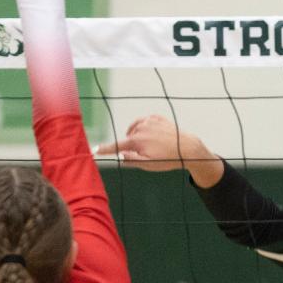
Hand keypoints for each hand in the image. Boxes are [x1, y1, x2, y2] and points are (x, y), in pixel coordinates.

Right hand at [95, 114, 223, 185]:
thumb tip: (120, 155)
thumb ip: (131, 160)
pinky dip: (145, 127)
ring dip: (138, 136)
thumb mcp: (147, 165)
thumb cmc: (167, 159)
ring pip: (136, 128)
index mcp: (137, 141)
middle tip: (146, 154)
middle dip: (132, 145)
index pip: (116, 146)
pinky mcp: (158, 118)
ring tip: (151, 146)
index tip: (94, 150)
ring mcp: (150, 121)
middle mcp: (141, 128)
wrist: (187, 148)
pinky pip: (145, 121)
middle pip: (128, 137)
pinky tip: (152, 134)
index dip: (104, 149)